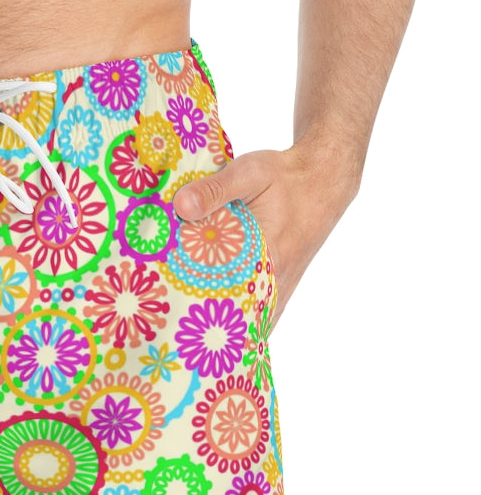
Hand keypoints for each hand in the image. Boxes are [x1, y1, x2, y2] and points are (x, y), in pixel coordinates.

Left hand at [171, 141, 359, 330]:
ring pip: (248, 317)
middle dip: (204, 319)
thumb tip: (181, 206)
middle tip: (172, 318)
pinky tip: (211, 315)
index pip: (227, 297)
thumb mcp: (249, 174)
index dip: (198, 308)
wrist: (322, 178)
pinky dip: (237, 314)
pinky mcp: (280, 283)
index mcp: (268, 260)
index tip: (172, 311)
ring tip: (187, 320)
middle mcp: (276, 281)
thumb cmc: (286, 177)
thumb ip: (214, 190)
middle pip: (234, 314)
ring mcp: (280, 286)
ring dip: (221, 320)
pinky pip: (258, 311)